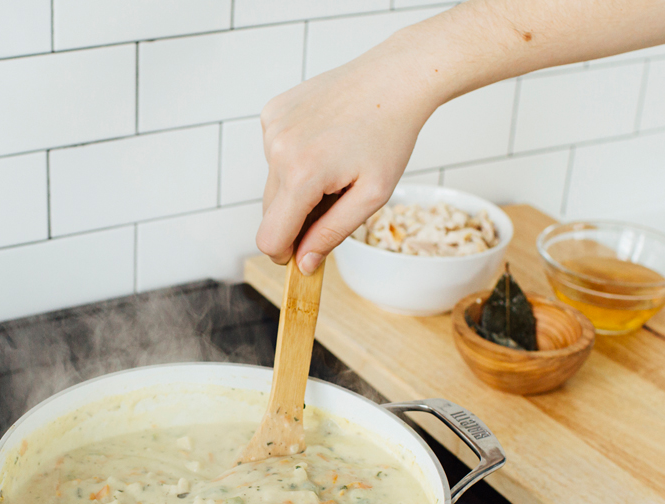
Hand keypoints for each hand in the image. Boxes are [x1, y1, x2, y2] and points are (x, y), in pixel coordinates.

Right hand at [256, 45, 437, 273]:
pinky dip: (293, 158)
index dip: (284, 253)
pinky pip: (273, 154)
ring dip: (296, 187)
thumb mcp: (371, 197)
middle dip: (296, 219)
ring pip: (272, 184)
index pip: (269, 238)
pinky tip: (322, 142)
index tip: (302, 253)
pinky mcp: (272, 112)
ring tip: (332, 165)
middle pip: (270, 213)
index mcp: (302, 174)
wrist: (394, 78)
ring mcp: (272, 127)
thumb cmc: (390, 136)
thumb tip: (304, 264)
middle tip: (333, 202)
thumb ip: (332, 234)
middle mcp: (278, 149)